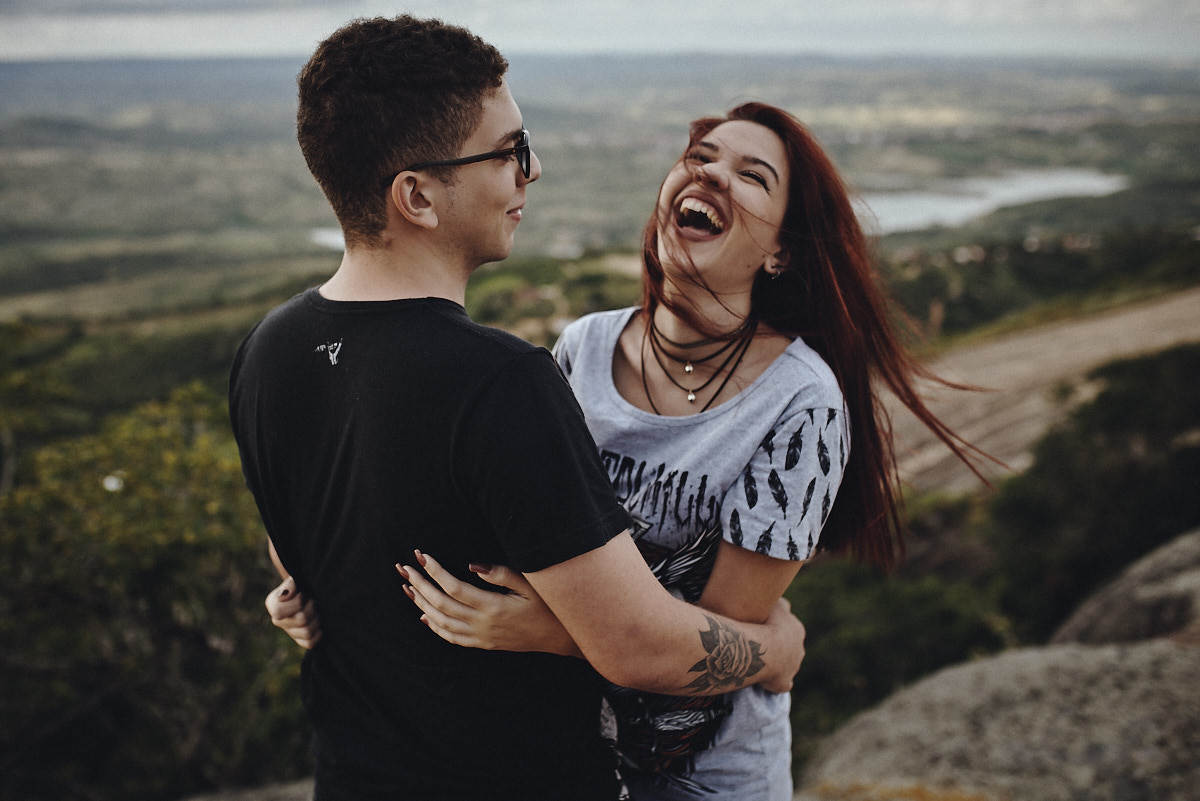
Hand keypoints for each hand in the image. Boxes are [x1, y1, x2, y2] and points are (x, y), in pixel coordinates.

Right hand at [265, 576, 321, 649]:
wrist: (310, 591)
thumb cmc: (302, 585)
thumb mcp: (296, 580)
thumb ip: (290, 585)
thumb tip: (287, 591)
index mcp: (273, 604)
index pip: (279, 612)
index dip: (296, 603)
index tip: (302, 594)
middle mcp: (278, 620)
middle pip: (300, 620)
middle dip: (311, 608)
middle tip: (313, 601)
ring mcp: (289, 631)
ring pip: (306, 632)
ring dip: (316, 620)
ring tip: (317, 610)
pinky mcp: (299, 639)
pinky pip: (309, 643)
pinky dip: (317, 633)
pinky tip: (319, 624)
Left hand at [396, 551, 579, 656]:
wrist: (560, 638)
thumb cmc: (548, 606)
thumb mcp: (531, 585)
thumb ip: (501, 574)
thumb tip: (471, 564)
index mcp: (493, 607)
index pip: (454, 588)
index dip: (435, 571)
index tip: (421, 555)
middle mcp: (482, 624)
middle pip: (441, 604)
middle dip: (420, 584)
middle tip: (404, 567)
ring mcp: (481, 637)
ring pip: (442, 622)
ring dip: (421, 604)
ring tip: (408, 587)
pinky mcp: (483, 643)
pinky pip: (451, 637)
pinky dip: (434, 626)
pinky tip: (424, 615)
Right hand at [758, 597, 805, 693]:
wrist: (761, 647)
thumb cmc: (764, 621)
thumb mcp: (773, 603)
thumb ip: (777, 600)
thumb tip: (778, 594)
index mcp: (797, 630)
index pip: (790, 629)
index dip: (777, 629)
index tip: (765, 628)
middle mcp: (799, 650)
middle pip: (791, 649)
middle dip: (780, 648)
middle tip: (761, 645)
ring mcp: (793, 667)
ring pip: (788, 666)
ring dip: (777, 664)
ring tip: (760, 661)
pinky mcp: (784, 682)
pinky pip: (782, 684)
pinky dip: (775, 683)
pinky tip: (764, 681)